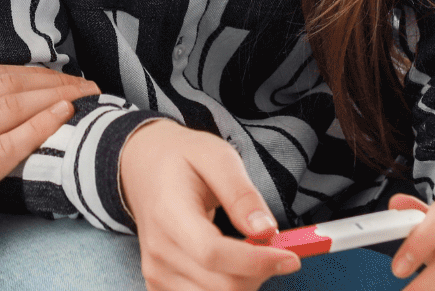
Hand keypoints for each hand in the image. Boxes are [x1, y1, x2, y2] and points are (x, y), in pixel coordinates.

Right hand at [0, 65, 97, 285]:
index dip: (29, 72)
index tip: (55, 76)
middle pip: (6, 85)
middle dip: (50, 81)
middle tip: (82, 83)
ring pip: (10, 109)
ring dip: (54, 99)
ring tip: (83, 97)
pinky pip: (5, 149)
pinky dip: (37, 128)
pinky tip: (61, 119)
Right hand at [119, 121, 297, 290]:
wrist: (144, 168)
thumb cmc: (182, 160)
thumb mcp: (217, 157)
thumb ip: (242, 194)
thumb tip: (267, 231)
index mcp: (170, 213)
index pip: (213, 253)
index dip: (256, 262)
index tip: (290, 257)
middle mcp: (159, 250)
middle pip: (220, 286)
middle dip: (260, 273)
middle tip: (276, 249)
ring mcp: (156, 272)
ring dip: (246, 283)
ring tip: (252, 254)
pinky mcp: (158, 285)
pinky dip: (226, 290)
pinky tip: (232, 268)